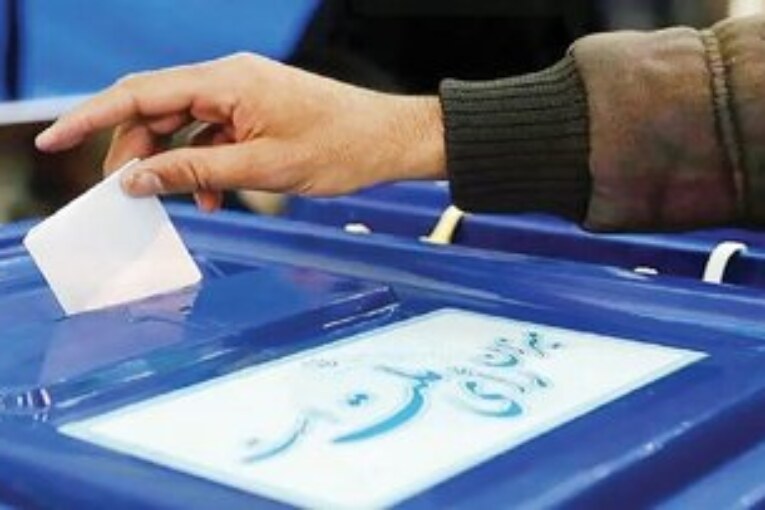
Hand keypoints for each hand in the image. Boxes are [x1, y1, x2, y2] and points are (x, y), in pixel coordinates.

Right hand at [36, 53, 445, 211]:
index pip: (140, 95)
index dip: (92, 119)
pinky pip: (213, 133)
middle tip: (126, 192)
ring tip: (182, 201)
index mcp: (226, 81)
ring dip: (174, 163)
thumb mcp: (261, 168)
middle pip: (157, 109)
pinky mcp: (257, 110)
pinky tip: (214, 195)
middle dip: (136, 151)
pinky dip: (205, 163)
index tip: (54, 141)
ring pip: (184, 124)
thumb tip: (137, 180)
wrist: (389, 140)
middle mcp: (228, 79)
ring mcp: (243, 93)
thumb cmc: (340, 148)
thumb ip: (194, 172)